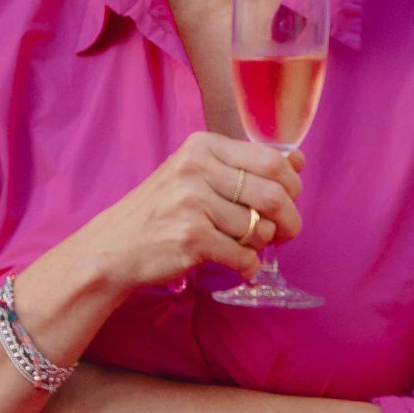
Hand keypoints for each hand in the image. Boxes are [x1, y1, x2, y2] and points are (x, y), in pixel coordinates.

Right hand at [43, 133, 294, 302]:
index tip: (287, 201)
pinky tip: (238, 264)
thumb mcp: (198, 174)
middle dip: (288, 220)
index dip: (291, 186)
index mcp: (202, 146)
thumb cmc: (161, 210)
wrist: (115, 246)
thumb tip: (298, 160)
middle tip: (283, 233)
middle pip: (272, 194)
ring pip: (258, 228)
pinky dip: (248, 266)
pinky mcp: (191, 238)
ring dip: (261, 244)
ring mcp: (192, 203)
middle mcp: (196, 169)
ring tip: (245, 245)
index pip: (271, 160)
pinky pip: (243, 255)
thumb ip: (246, 165)